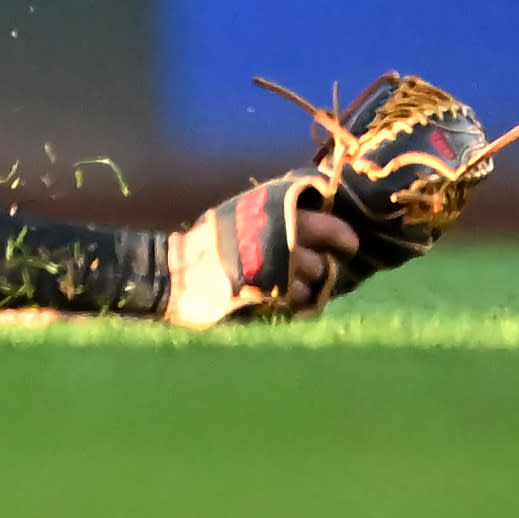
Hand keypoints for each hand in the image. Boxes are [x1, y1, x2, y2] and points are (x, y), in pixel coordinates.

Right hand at [166, 181, 363, 326]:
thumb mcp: (238, 214)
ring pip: (311, 284)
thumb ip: (272, 213)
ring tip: (292, 289)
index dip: (341, 236)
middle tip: (325, 271)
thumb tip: (313, 211)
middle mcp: (276, 238)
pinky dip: (296, 306)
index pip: (323, 224)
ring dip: (307, 289)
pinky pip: (297, 305)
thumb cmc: (206, 244)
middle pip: (321, 259)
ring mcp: (272, 270)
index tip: (348, 246)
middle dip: (326, 267)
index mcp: (269, 213)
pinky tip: (283, 303)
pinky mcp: (265, 298)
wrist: (170, 273)